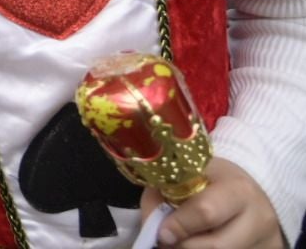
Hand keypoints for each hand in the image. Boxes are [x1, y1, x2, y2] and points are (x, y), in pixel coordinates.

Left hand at [143, 158, 283, 247]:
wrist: (249, 191)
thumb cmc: (210, 180)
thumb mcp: (185, 174)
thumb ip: (162, 196)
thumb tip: (150, 228)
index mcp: (238, 189)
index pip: (206, 213)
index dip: (179, 225)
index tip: (160, 232)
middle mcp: (259, 218)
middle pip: (217, 246)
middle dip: (183, 247)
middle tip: (165, 243)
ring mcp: (266, 241)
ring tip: (180, 243)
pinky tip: (198, 245)